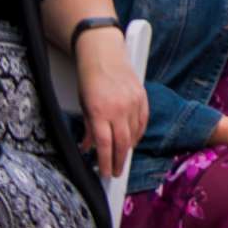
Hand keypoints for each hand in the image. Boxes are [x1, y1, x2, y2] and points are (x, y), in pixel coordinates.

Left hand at [73, 27, 149, 179]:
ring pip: (134, 134)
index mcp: (100, 112)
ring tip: (123, 157)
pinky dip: (139, 133)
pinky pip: (143, 121)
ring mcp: (133, 102)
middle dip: (119, 161)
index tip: (106, 173)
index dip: (106, 162)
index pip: (105, 145)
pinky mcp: (142, 96)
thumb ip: (88, 128)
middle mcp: (118, 109)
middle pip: (122, 143)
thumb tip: (88, 146)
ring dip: (129, 148)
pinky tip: (133, 140)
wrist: (103, 54)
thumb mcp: (83, 105)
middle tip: (116, 172)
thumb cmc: (90, 78)